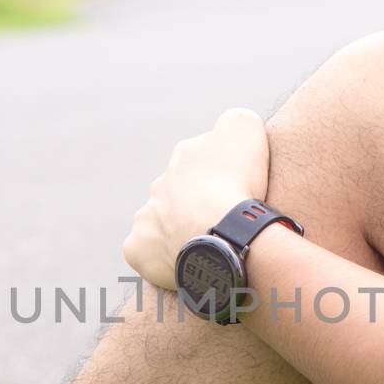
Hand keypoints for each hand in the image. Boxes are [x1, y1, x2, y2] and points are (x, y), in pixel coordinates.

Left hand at [124, 108, 269, 290]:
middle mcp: (160, 183)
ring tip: (206, 244)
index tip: (239, 192)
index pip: (203, 160)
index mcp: (185, 155)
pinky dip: (159, 256)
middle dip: (197, 204)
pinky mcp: (138, 248)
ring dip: (178, 229)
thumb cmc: (238, 183)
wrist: (223, 234)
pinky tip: (182, 261)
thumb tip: (227, 130)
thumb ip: (235, 122)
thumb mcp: (245, 129)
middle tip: (223, 222)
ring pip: (161, 221)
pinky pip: (145, 251)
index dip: (224, 176)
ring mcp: (146, 216)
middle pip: (180, 192)